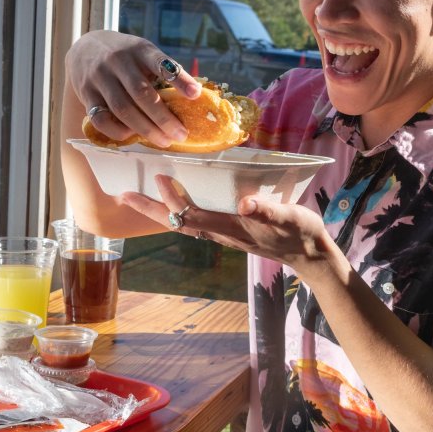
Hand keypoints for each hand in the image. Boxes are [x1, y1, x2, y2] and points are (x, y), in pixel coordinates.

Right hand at [67, 30, 202, 147]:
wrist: (84, 49)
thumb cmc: (125, 56)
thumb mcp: (143, 52)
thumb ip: (162, 70)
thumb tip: (194, 97)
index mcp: (139, 50)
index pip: (160, 63)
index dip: (179, 79)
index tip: (195, 95)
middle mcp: (118, 61)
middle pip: (142, 94)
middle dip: (163, 118)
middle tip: (180, 134)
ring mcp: (99, 77)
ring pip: (123, 109)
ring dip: (145, 129)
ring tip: (163, 140)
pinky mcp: (86, 93)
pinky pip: (100, 118)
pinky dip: (117, 131)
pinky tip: (131, 135)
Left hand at [119, 175, 340, 281]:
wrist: (310, 256)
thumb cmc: (300, 233)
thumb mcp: (288, 216)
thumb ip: (267, 208)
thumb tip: (244, 202)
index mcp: (230, 227)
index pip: (191, 214)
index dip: (172, 197)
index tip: (159, 175)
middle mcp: (220, 233)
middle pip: (176, 222)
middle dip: (149, 208)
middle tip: (123, 194)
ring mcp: (223, 234)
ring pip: (182, 223)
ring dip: (159, 211)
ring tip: (139, 197)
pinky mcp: (229, 232)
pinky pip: (194, 222)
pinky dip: (177, 211)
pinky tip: (176, 201)